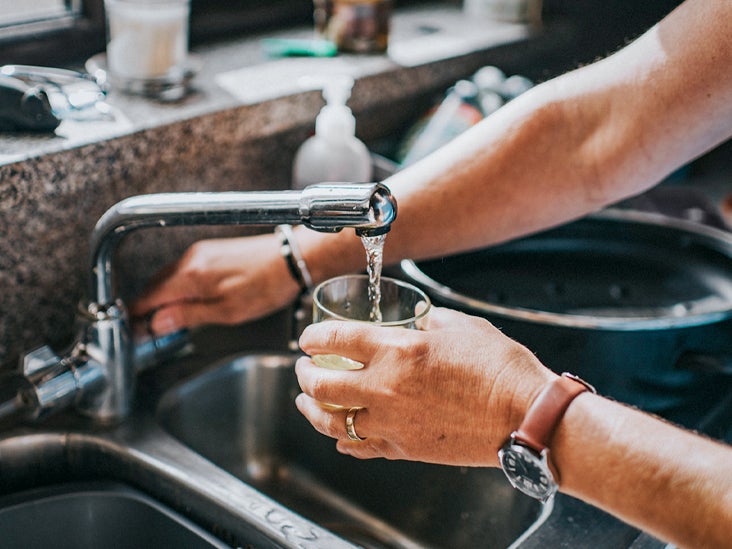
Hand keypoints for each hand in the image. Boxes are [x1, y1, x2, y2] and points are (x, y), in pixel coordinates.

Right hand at [130, 233, 299, 333]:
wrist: (292, 258)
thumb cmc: (266, 286)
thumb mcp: (227, 311)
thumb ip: (188, 316)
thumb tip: (156, 323)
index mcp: (190, 276)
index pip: (148, 297)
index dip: (138, 317)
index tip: (135, 332)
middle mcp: (190, 259)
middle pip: (154, 286)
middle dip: (148, 308)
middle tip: (150, 332)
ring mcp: (200, 252)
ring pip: (168, 278)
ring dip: (163, 298)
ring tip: (170, 321)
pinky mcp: (211, 250)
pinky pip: (183, 270)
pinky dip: (178, 287)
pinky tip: (189, 301)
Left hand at [295, 306, 555, 466]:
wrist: (525, 416)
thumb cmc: (499, 368)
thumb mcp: (461, 326)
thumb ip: (428, 322)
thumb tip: (417, 322)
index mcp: (396, 350)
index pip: (334, 340)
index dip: (312, 337)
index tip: (308, 338)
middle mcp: (384, 388)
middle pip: (320, 385)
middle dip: (303, 374)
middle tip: (303, 368)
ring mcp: (392, 423)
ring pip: (331, 423)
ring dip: (311, 410)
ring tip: (306, 402)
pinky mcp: (404, 449)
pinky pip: (359, 448)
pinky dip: (343, 440)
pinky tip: (340, 435)